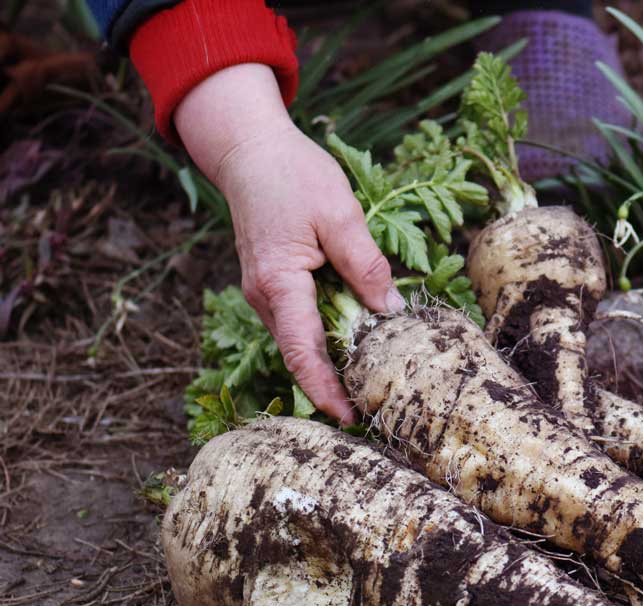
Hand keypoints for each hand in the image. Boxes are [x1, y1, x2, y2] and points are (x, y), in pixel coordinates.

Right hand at [175, 64, 404, 423]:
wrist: (250, 151)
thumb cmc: (293, 176)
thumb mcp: (341, 216)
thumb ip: (367, 267)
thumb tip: (392, 313)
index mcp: (278, 285)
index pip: (301, 353)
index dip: (325, 389)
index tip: (350, 416)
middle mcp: (265, 298)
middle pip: (302, 354)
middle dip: (336, 383)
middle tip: (378, 405)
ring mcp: (267, 294)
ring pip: (304, 339)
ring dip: (335, 359)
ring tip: (375, 381)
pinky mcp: (276, 286)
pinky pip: (303, 321)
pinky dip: (329, 335)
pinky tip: (360, 340)